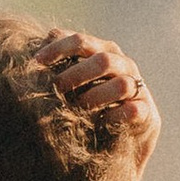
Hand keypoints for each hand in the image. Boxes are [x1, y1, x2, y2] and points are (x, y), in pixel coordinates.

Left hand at [36, 28, 159, 160]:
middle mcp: (122, 64)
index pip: (80, 41)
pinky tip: (101, 122)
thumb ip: (57, 67)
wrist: (118, 139)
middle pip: (102, 60)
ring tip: (78, 108)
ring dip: (95, 97)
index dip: (57, 49)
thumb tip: (33, 58)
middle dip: (76, 75)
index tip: (35, 63)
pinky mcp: (146, 112)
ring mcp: (136, 87)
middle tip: (57, 89)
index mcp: (101, 51)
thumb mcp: (71, 84)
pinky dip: (115, 116)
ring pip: (121, 85)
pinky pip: (133, 110)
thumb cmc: (87, 105)